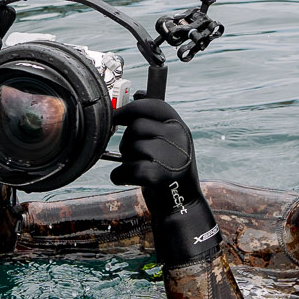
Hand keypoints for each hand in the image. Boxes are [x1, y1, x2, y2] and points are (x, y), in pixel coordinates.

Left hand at [112, 96, 220, 266]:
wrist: (181, 206)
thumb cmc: (168, 171)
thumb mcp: (168, 142)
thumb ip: (155, 121)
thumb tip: (138, 92)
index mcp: (180, 127)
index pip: (154, 105)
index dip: (131, 109)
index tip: (117, 117)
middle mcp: (180, 139)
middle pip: (136, 127)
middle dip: (127, 141)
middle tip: (134, 155)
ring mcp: (172, 158)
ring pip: (130, 147)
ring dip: (124, 160)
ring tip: (137, 169)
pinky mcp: (160, 177)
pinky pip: (126, 168)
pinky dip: (119, 175)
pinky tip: (126, 179)